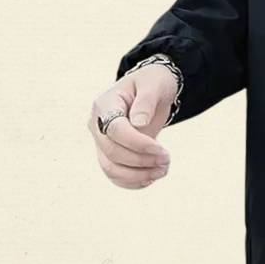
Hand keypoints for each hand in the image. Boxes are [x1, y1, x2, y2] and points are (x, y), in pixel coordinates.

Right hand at [86, 64, 175, 188]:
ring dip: (137, 175)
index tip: (161, 149)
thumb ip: (146, 101)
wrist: (152, 88)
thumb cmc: (153, 82)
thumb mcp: (154, 84)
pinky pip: (114, 173)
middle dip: (141, 160)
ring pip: (110, 168)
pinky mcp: (110, 153)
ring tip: (163, 170)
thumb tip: (138, 124)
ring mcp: (101, 141)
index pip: (115, 130)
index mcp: (105, 104)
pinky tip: (151, 178)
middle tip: (167, 159)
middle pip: (112, 152)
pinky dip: (131, 181)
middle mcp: (97, 124)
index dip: (137, 143)